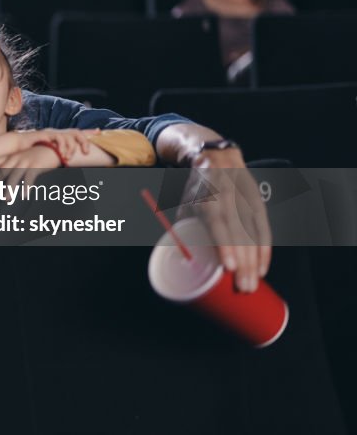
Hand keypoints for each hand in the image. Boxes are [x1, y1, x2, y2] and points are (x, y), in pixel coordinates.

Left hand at [0, 145, 64, 198]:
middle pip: (3, 171)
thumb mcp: (22, 155)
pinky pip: (30, 178)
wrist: (52, 147)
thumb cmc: (36, 154)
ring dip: (10, 188)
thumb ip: (12, 162)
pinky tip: (24, 195)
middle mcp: (16, 158)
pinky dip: (26, 187)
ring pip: (15, 176)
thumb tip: (3, 172)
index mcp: (11, 156)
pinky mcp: (36, 165)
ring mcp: (26, 161)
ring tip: (6, 198)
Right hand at [15, 128, 95, 160]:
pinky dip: (61, 146)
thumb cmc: (31, 152)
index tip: (100, 132)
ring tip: (69, 158)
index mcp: (60, 136)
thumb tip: (66, 163)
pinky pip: (57, 138)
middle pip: (76, 132)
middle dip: (84, 141)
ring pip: (68, 136)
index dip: (89, 132)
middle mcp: (57, 133)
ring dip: (71, 148)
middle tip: (87, 152)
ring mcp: (51, 133)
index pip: (77, 132)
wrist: (16, 145)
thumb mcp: (48, 154)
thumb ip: (57, 156)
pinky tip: (61, 154)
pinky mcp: (44, 134)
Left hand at [182, 147, 271, 291]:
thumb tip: (181, 258)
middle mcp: (229, 200)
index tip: (228, 268)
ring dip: (255, 262)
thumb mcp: (185, 203)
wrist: (218, 158)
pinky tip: (263, 267)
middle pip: (239, 236)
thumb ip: (183, 228)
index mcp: (208, 198)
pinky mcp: (258, 204)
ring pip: (254, 236)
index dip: (224, 246)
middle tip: (243, 288)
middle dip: (243, 264)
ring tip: (252, 284)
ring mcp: (246, 202)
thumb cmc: (197, 188)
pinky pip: (264, 230)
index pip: (218, 224)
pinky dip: (265, 250)